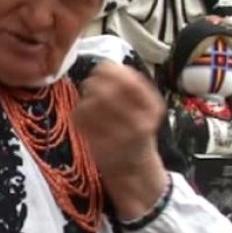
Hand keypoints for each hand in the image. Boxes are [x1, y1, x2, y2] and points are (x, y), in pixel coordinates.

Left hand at [73, 62, 167, 220]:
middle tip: (93, 84)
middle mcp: (138, 123)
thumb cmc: (137, 130)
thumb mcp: (146, 106)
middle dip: (95, 82)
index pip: (128, 81)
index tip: (105, 69)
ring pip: (91, 104)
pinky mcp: (99, 146)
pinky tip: (84, 114)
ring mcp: (118, 138)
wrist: (134, 168)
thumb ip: (132, 85)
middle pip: (106, 91)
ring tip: (90, 98)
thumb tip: (106, 64)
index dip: (111, 70)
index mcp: (153, 109)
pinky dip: (78, 111)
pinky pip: (80, 118)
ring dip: (86, 96)